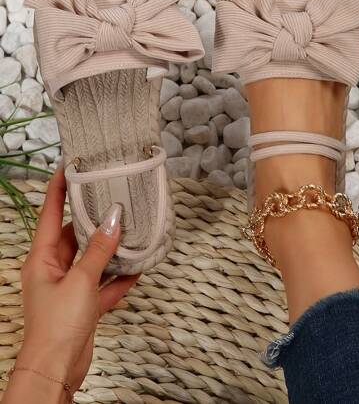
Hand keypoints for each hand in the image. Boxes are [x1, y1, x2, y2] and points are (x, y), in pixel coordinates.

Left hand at [16, 168, 138, 391]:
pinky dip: (118, 276)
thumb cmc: (56, 325)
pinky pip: (103, 282)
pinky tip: (137, 268)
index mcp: (41, 257)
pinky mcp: (83, 303)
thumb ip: (99, 250)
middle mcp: (53, 268)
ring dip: (110, 249)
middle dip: (93, 218)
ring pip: (92, 258)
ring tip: (130, 229)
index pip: (50, 213)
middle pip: (74, 234)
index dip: (59, 189)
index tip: (71, 167)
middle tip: (111, 196)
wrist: (56, 370)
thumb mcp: (80, 281)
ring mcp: (69, 286)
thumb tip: (115, 220)